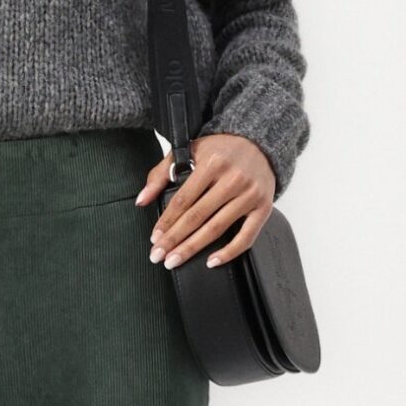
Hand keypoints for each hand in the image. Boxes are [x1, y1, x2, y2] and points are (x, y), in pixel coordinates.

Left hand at [135, 132, 276, 269]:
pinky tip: (212, 262)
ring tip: (174, 261)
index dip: (166, 221)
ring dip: (193, 248)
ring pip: (217, 228)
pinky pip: (246, 237)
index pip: (183, 199)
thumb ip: (161, 174)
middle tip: (158, 256)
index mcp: (212, 163)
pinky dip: (229, 253)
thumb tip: (141, 200)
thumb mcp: (188, 151)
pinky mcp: (263, 207)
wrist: (260, 143)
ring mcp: (250, 194)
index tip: (154, 238)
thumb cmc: (221, 149)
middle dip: (175, 239)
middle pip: (197, 216)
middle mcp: (233, 178)